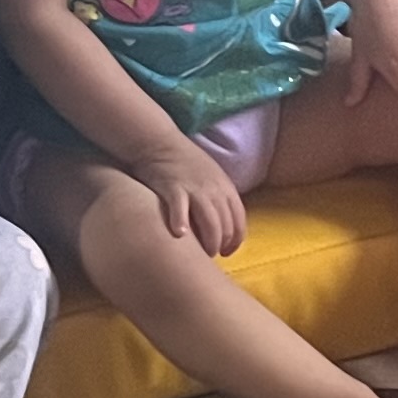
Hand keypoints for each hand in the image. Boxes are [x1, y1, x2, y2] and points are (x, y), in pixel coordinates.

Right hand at [142, 136, 247, 256]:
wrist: (159, 142)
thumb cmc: (184, 163)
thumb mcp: (212, 178)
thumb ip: (220, 199)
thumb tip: (225, 226)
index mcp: (226, 188)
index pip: (239, 222)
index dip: (234, 242)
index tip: (226, 253)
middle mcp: (214, 190)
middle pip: (225, 227)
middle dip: (219, 246)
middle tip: (208, 256)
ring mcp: (194, 189)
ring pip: (210, 224)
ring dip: (207, 243)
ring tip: (197, 254)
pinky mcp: (173, 188)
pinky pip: (180, 209)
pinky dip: (181, 223)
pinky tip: (179, 235)